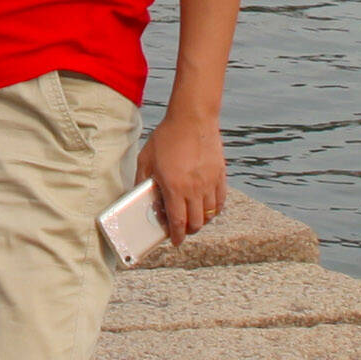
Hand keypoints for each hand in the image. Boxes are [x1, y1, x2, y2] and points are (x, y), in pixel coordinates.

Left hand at [141, 127, 231, 247]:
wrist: (192, 118)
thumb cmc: (167, 137)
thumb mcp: (146, 159)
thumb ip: (143, 181)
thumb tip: (139, 197)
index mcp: (174, 187)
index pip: (177, 222)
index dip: (177, 236)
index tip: (175, 241)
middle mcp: (194, 189)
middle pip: (196, 223)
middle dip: (189, 231)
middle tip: (182, 230)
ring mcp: (210, 182)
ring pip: (210, 214)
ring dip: (202, 221)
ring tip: (194, 218)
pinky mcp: (220, 175)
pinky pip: (220, 200)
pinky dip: (215, 209)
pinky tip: (208, 207)